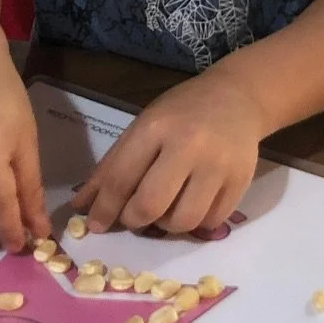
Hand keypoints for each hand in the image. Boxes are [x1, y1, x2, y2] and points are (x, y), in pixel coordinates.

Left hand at [73, 76, 262, 234]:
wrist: (237, 97)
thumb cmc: (181, 112)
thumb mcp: (143, 126)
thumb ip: (112, 166)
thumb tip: (82, 206)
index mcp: (156, 127)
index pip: (121, 178)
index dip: (104, 208)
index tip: (95, 225)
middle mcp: (188, 145)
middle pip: (151, 205)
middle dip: (134, 220)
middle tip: (133, 217)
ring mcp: (218, 164)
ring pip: (182, 221)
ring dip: (166, 225)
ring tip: (165, 209)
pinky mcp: (241, 181)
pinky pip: (210, 222)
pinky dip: (195, 223)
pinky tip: (191, 204)